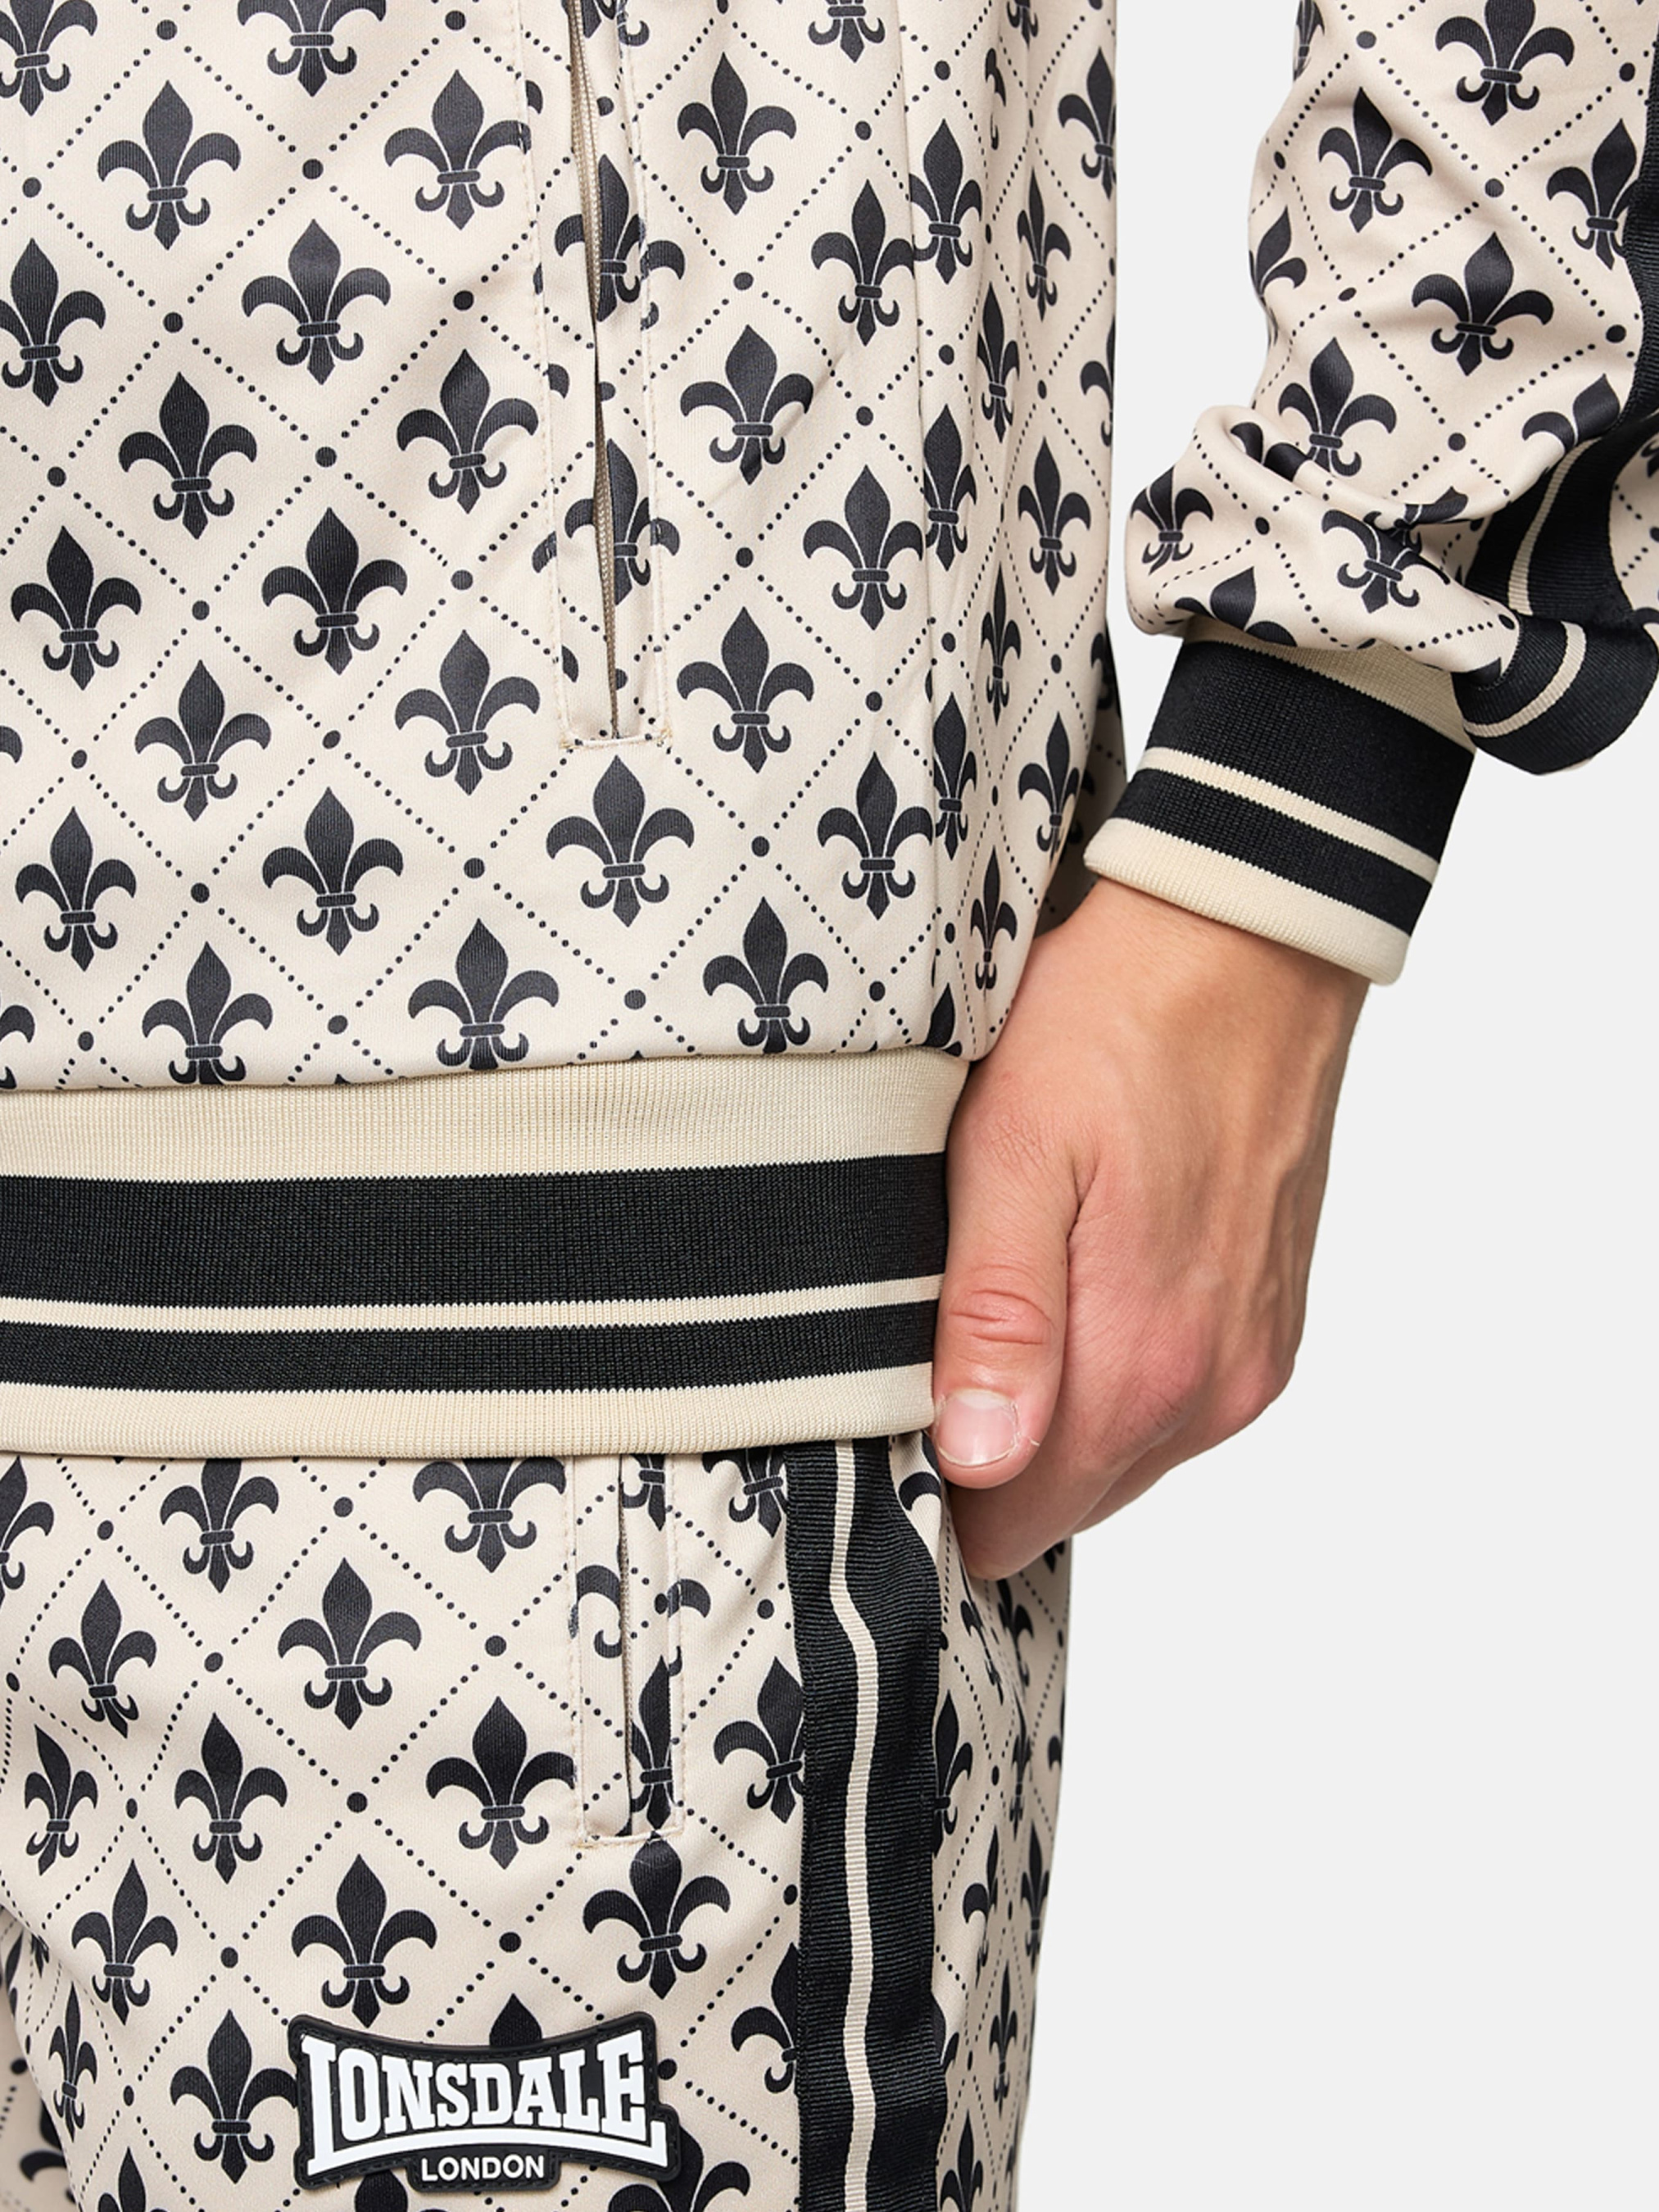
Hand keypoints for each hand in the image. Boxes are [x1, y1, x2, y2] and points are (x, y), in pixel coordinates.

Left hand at [930, 878, 1367, 1577]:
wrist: (1246, 947)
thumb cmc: (1112, 1029)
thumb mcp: (1013, 1151)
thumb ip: (999, 1317)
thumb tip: (981, 1458)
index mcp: (1141, 1362)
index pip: (1010, 1522)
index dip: (933, 1483)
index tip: (885, 1405)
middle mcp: (1212, 1389)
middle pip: (1063, 1498)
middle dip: (987, 1450)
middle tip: (928, 1329)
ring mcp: (1250, 1361)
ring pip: (1118, 1455)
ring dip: (1053, 1411)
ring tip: (1006, 1294)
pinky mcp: (1270, 1327)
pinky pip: (1174, 1403)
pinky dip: (1115, 1370)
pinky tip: (1078, 1281)